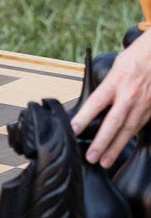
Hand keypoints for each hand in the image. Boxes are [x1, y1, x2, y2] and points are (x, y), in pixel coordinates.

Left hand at [70, 31, 150, 167]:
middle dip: (102, 142)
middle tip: (91, 157)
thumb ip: (106, 85)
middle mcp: (130, 94)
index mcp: (116, 81)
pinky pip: (139, 126)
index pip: (97, 102)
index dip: (84, 117)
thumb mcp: (116, 66)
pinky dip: (129, 138)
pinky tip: (121, 148)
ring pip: (128, 129)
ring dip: (116, 147)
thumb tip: (94, 104)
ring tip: (105, 161)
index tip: (73, 130)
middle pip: (114, 121)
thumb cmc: (137, 57)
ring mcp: (143, 102)